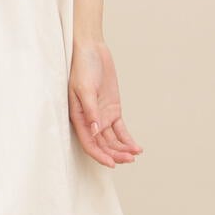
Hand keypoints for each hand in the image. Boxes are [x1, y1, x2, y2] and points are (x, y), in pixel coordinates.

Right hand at [69, 37, 142, 168]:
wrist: (91, 50)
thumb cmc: (81, 67)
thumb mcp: (84, 88)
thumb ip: (90, 110)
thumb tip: (95, 131)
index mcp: (78, 117)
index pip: (89, 143)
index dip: (100, 155)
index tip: (112, 163)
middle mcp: (89, 120)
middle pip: (102, 144)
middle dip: (115, 154)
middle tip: (129, 160)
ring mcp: (102, 116)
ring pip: (112, 140)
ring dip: (122, 149)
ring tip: (135, 155)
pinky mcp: (112, 110)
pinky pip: (120, 130)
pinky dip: (127, 139)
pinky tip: (136, 148)